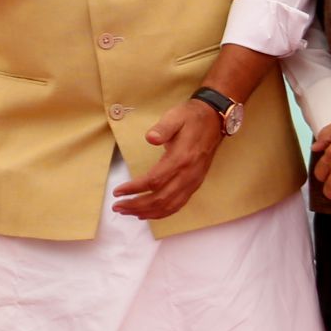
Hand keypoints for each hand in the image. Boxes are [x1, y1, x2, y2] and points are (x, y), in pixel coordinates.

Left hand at [112, 102, 223, 219]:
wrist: (214, 121)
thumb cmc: (191, 118)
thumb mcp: (176, 116)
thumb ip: (163, 128)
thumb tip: (150, 137)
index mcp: (181, 159)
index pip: (154, 180)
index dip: (135, 188)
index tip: (118, 191)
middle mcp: (188, 175)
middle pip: (160, 198)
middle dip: (136, 205)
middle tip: (117, 206)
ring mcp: (193, 182)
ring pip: (169, 205)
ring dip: (147, 212)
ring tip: (127, 212)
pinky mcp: (195, 184)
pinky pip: (178, 205)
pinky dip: (161, 213)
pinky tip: (147, 214)